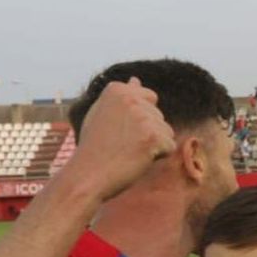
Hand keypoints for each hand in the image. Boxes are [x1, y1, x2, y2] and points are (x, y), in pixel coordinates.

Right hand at [67, 77, 176, 200]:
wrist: (86, 176)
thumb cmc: (94, 149)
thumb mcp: (103, 115)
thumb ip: (122, 98)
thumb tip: (136, 80)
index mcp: (116, 89)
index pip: (149, 98)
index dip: (138, 120)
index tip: (118, 130)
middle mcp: (130, 98)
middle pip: (159, 116)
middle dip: (147, 133)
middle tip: (121, 144)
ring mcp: (142, 117)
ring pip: (167, 131)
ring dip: (153, 146)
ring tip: (127, 152)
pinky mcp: (152, 137)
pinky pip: (169, 147)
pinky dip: (157, 157)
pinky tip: (136, 160)